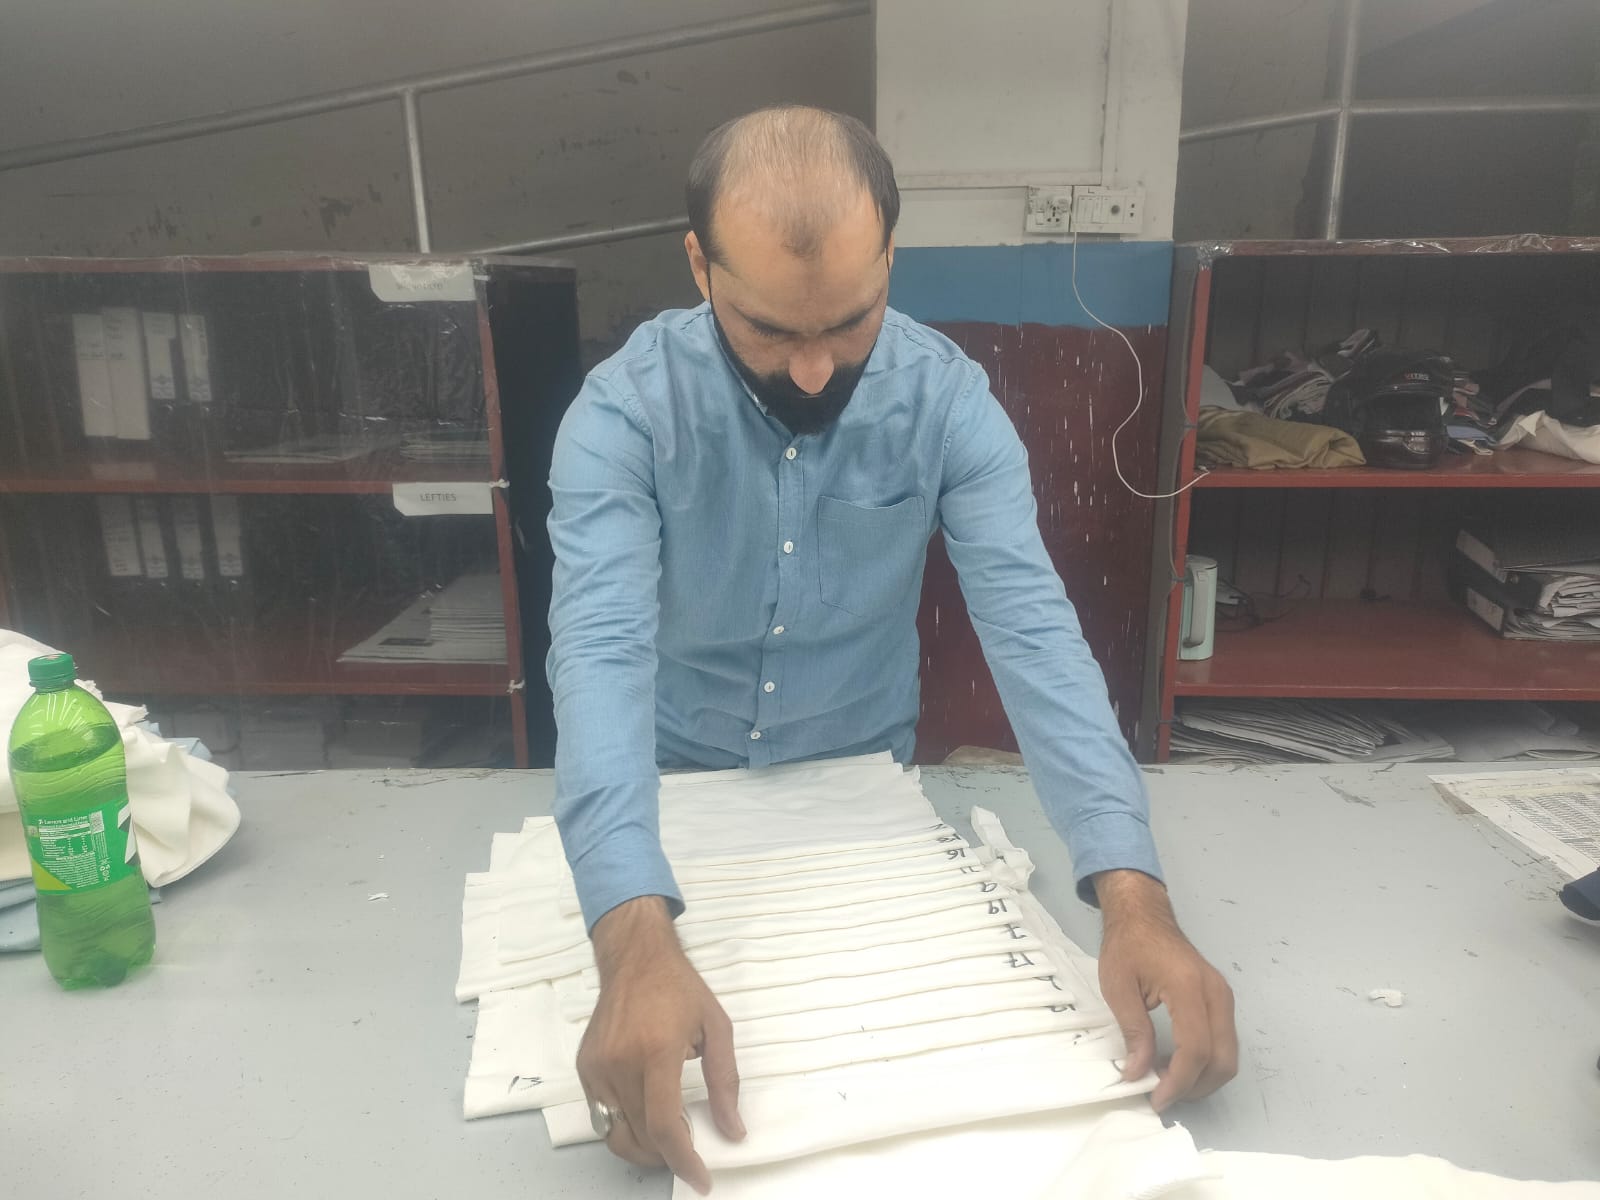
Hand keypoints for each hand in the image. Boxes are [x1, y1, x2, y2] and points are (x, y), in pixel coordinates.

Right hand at [579, 896, 744, 1194]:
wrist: (635, 958)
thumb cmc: (679, 988)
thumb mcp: (716, 1028)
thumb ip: (725, 1082)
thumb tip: (732, 1130)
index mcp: (656, 1051)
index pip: (663, 1124)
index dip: (683, 1160)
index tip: (701, 1178)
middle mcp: (620, 1063)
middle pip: (641, 1136)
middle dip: (669, 1157)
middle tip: (692, 1154)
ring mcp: (597, 1067)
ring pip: (618, 1133)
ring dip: (646, 1147)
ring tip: (670, 1140)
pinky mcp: (585, 1068)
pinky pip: (603, 1115)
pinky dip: (626, 1126)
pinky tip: (646, 1113)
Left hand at [1094, 869, 1236, 1110]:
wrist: (1143, 915)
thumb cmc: (1127, 945)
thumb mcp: (1119, 988)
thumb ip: (1134, 1032)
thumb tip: (1138, 1073)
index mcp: (1189, 988)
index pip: (1196, 1049)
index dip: (1178, 1082)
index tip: (1155, 1098)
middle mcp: (1216, 994)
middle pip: (1223, 1059)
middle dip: (1194, 1087)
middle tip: (1161, 1095)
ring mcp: (1223, 996)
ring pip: (1228, 1055)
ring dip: (1202, 1078)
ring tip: (1166, 1081)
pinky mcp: (1221, 999)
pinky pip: (1224, 1041)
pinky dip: (1206, 1062)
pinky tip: (1177, 1064)